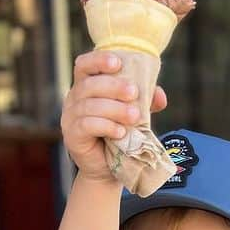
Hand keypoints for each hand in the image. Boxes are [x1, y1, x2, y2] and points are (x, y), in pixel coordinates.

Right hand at [60, 50, 167, 182]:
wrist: (108, 169)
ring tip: (134, 116)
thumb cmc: (119, 135)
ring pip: (89, 106)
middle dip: (113, 86)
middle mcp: (74, 99)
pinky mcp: (72, 136)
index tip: (118, 62)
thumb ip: (145, 102)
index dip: (98, 61)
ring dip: (114, 109)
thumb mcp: (133, 114)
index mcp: (85, 87)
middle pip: (89, 85)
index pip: (84, 65)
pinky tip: (120, 132)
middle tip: (134, 92)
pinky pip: (86, 126)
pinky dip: (106, 126)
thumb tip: (160, 96)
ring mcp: (70, 118)